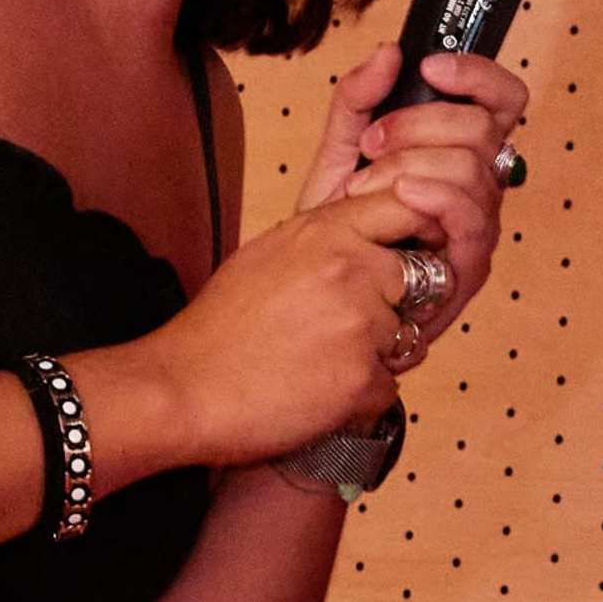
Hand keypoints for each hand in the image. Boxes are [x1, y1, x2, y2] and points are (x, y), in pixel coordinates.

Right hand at [125, 175, 450, 465]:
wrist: (182, 389)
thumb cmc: (218, 328)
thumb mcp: (269, 254)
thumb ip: (326, 239)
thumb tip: (372, 237)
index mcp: (324, 232)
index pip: (408, 206)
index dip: (420, 232)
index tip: (415, 251)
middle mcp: (349, 269)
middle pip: (420, 279)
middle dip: (395, 305)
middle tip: (344, 327)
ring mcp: (360, 324)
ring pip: (408, 338)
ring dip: (378, 354)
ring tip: (319, 361)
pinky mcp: (362, 377)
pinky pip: (391, 384)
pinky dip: (363, 394)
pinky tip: (317, 390)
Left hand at [299, 42, 528, 371]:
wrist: (316, 291)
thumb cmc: (336, 227)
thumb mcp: (337, 151)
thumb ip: (358, 99)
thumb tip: (390, 53)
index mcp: (459, 151)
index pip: (501, 101)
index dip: (477, 75)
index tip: (429, 69)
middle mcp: (480, 184)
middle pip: (482, 128)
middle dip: (418, 124)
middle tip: (371, 142)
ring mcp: (479, 224)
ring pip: (473, 167)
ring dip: (412, 165)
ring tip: (365, 186)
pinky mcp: (471, 265)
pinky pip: (470, 216)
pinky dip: (433, 196)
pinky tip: (398, 196)